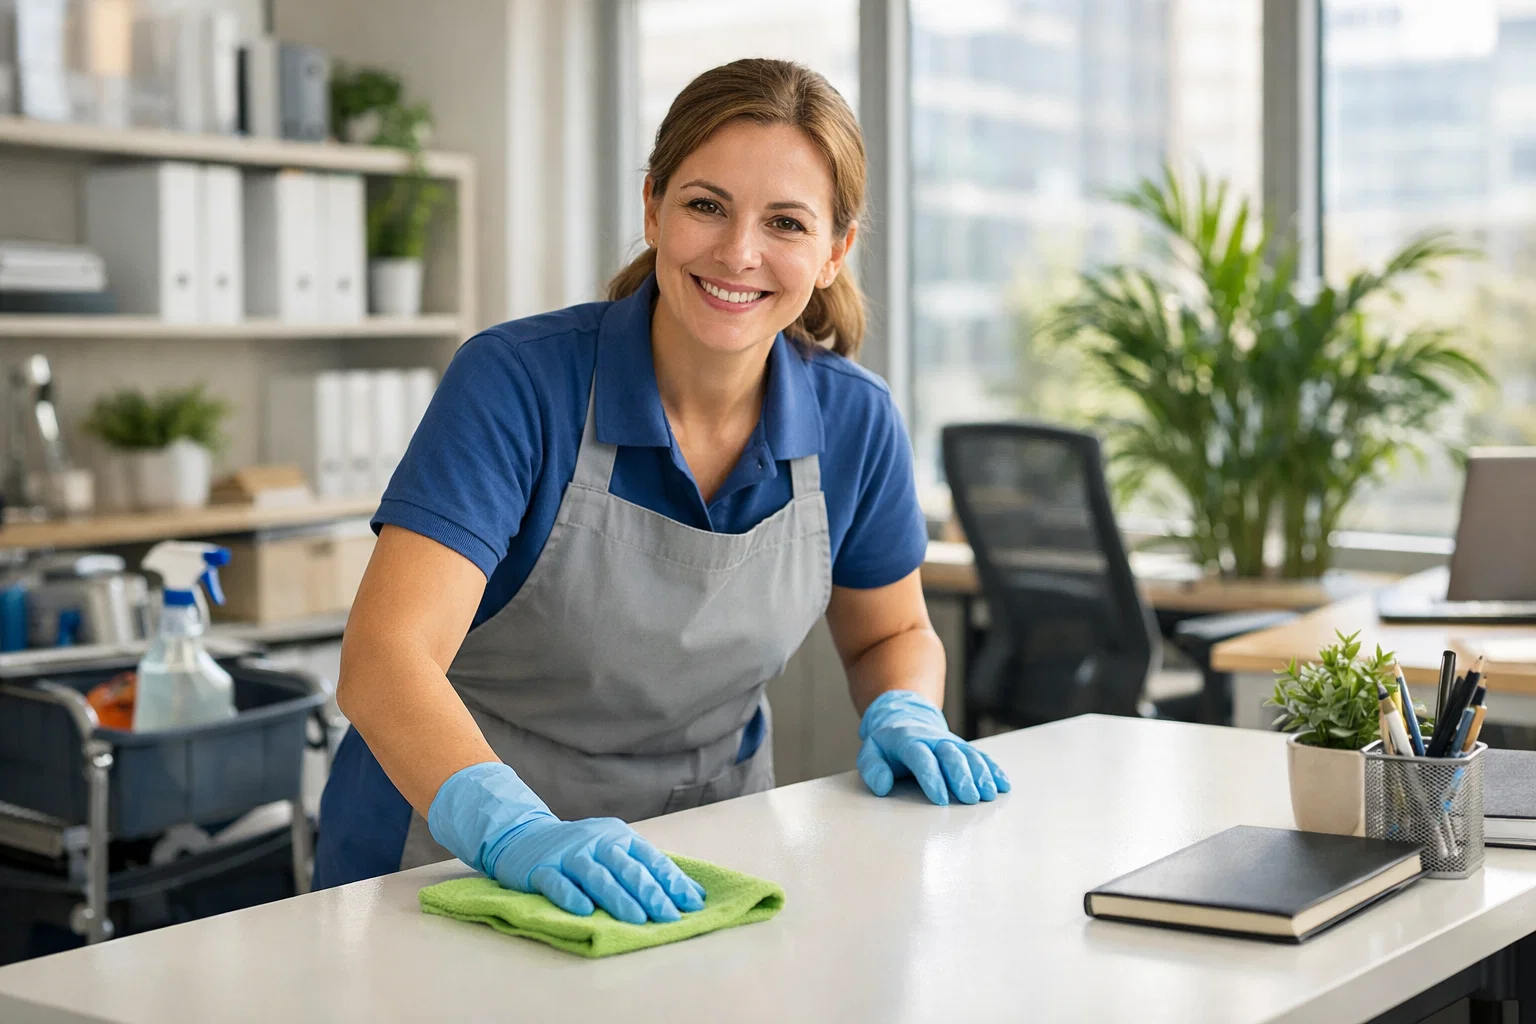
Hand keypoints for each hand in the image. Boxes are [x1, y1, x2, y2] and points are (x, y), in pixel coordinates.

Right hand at [428, 762, 704, 923]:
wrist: (523, 836)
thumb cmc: (578, 851)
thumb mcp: (611, 850)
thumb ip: (645, 868)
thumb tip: (691, 894)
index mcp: (617, 836)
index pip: (650, 859)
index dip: (671, 881)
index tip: (691, 903)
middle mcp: (595, 841)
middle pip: (626, 868)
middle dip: (650, 893)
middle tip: (669, 916)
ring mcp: (568, 854)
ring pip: (597, 876)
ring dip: (618, 898)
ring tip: (637, 919)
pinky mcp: (541, 868)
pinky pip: (558, 883)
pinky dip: (571, 896)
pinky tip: (584, 911)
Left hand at [856, 690, 1010, 804]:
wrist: (906, 719)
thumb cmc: (888, 744)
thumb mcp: (871, 752)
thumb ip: (873, 768)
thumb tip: (882, 786)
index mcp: (909, 740)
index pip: (922, 758)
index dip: (931, 778)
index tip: (940, 799)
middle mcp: (934, 740)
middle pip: (951, 756)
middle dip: (962, 777)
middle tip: (970, 798)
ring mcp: (952, 743)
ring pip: (970, 756)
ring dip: (981, 774)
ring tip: (989, 795)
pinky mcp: (963, 749)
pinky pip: (982, 757)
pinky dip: (993, 770)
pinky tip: (1003, 785)